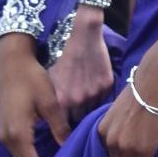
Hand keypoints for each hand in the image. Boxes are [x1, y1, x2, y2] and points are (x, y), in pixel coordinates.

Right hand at [0, 34, 69, 156]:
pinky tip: (44, 146)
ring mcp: (3, 134)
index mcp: (18, 135)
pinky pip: (17, 147)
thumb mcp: (50, 102)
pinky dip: (29, 151)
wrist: (11, 61)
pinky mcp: (4, 127)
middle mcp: (7, 139)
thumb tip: (70, 147)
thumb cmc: (32, 79)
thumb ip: (59, 127)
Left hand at [49, 5, 113, 119]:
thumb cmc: (61, 52)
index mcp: (62, 100)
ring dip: (89, 104)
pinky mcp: (107, 83)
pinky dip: (99, 92)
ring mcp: (95, 92)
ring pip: (93, 108)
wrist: (82, 33)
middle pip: (80, 117)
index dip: (64, 121)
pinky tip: (94, 82)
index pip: (64, 123)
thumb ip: (53, 97)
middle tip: (76, 104)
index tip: (66, 119)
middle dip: (78, 113)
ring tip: (85, 92)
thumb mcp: (50, 75)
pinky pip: (104, 96)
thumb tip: (54, 114)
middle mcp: (79, 100)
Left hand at [97, 58, 157, 156]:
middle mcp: (111, 141)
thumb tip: (123, 139)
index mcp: (102, 131)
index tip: (132, 153)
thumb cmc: (140, 88)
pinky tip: (156, 156)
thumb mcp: (117, 109)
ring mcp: (127, 147)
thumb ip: (115, 126)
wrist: (156, 79)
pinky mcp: (145, 150)